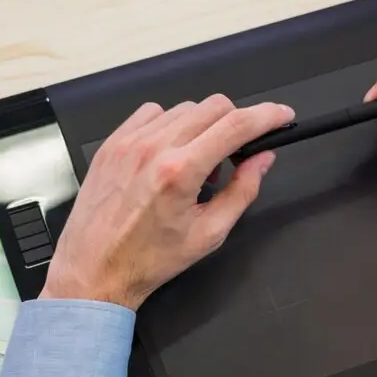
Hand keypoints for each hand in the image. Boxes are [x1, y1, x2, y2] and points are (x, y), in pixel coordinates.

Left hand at [39, 95, 292, 310]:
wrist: (95, 270)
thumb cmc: (149, 260)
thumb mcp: (209, 234)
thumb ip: (242, 191)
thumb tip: (262, 159)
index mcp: (180, 172)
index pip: (236, 125)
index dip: (267, 116)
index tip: (282, 116)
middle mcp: (153, 148)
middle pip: (213, 107)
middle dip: (235, 123)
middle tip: (233, 156)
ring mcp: (128, 142)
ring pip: (184, 108)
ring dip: (202, 127)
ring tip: (196, 164)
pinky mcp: (112, 144)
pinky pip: (152, 114)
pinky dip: (170, 126)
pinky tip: (168, 154)